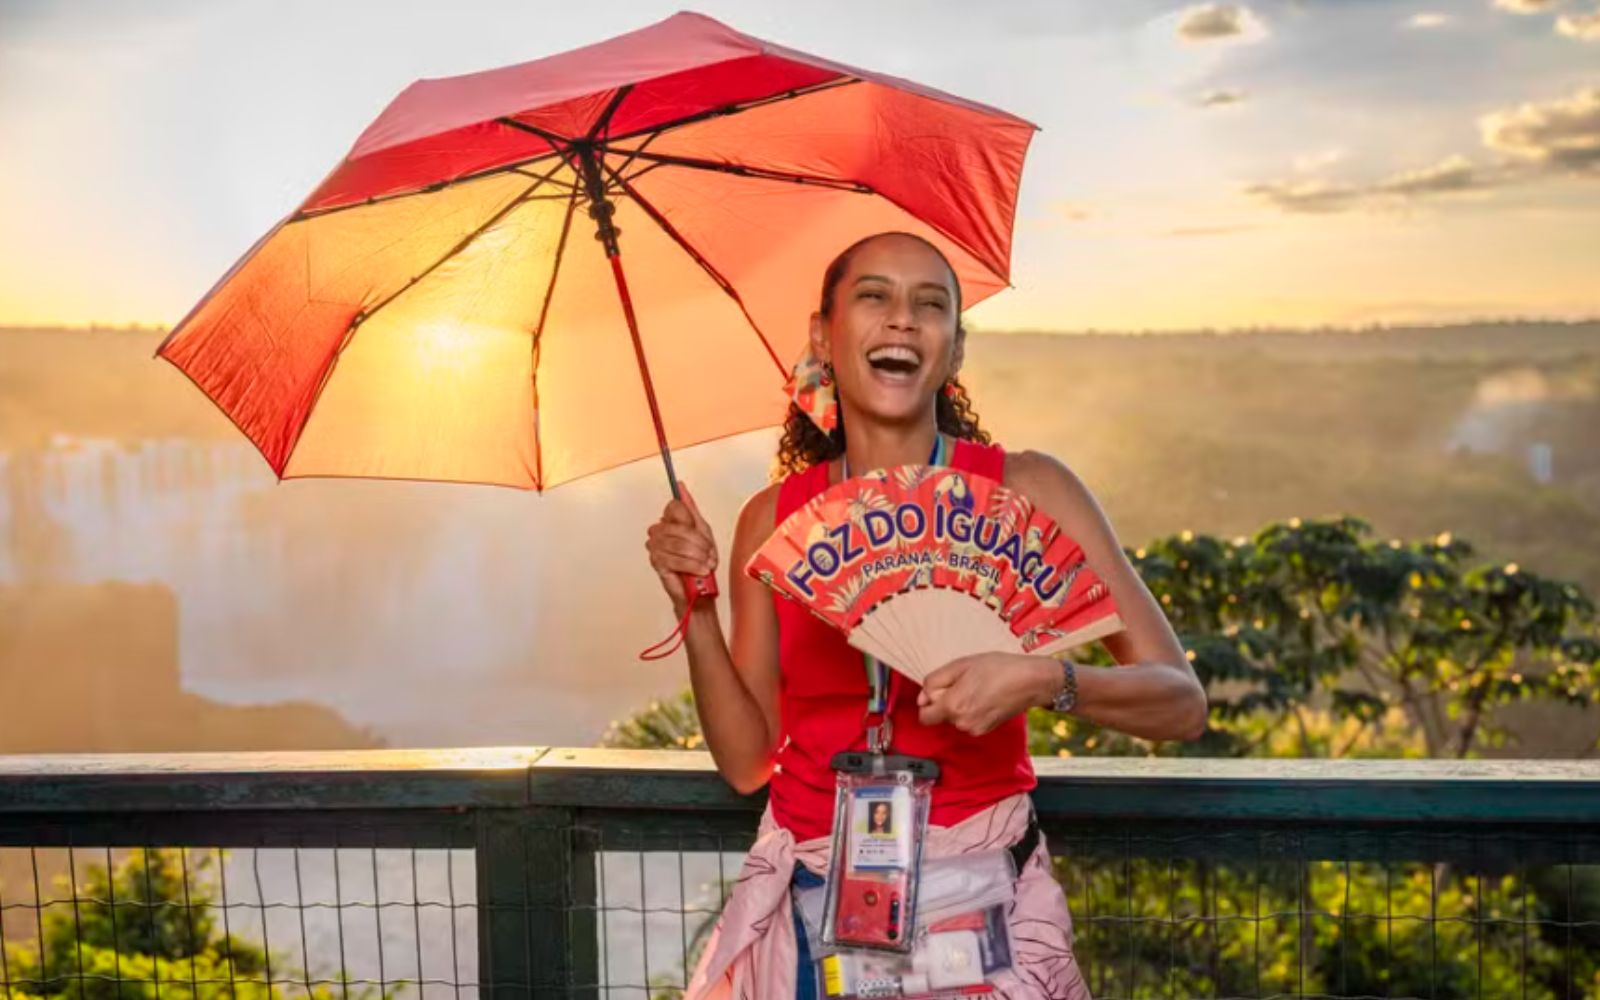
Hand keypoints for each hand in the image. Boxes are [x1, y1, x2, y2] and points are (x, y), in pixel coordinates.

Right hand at [644, 482, 717, 612]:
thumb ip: (690, 508)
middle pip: (679, 526)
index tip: (699, 533)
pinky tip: (698, 570)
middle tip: (707, 553)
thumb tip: (680, 487)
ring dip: (696, 555)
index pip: (674, 507)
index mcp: (669, 521)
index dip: (691, 522)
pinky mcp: (657, 563)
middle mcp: (659, 532)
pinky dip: (691, 565)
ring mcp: (656, 547)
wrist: (699, 590)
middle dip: (699, 542)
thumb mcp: (702, 531)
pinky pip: (674, 558)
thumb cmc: (699, 562)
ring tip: (704, 564)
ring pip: (678, 543)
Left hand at [917, 653, 1059, 735]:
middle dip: (946, 700)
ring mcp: (975, 729)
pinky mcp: (986, 729)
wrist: (1030, 681)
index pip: (924, 715)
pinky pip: (968, 720)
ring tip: (977, 687)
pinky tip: (985, 696)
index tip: (942, 686)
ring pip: (955, 717)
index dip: (929, 700)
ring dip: (959, 704)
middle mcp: (962, 723)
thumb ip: (935, 681)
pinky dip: (971, 710)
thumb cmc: (999, 668)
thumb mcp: (961, 665)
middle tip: (964, 682)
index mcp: (953, 706)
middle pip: (940, 715)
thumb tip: (922, 697)